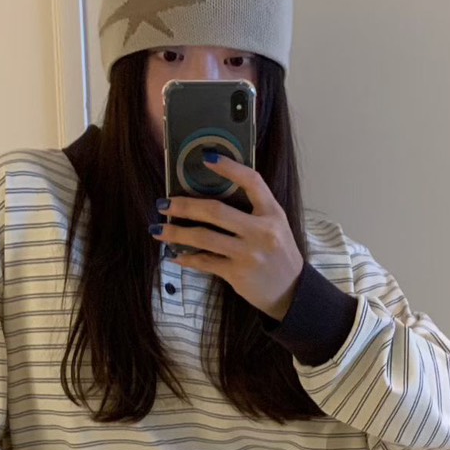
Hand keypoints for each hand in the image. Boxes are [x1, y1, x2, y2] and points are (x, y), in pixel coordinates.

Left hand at [150, 156, 303, 320]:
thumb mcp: (275, 226)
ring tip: (159, 230)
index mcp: (272, 213)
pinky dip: (187, 258)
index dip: (229, 167)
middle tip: (164, 203)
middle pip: (216, 211)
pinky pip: (206, 262)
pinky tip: (175, 255)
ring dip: (176, 232)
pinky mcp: (238, 274)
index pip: (252, 181)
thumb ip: (252, 210)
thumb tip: (210, 198)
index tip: (206, 157)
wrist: (290, 292)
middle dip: (185, 206)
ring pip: (204, 237)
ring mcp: (249, 254)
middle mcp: (262, 231)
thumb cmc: (278, 254)